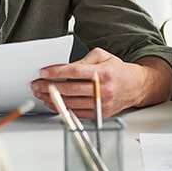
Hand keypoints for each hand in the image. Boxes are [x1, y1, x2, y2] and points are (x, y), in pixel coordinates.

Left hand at [31, 48, 171, 116]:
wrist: (135, 86)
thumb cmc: (117, 70)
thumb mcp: (103, 56)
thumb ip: (83, 61)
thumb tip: (64, 68)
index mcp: (103, 72)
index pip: (75, 72)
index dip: (57, 72)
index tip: (44, 72)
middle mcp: (103, 89)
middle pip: (70, 90)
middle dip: (49, 87)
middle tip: (36, 84)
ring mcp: (101, 103)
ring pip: (71, 103)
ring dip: (52, 99)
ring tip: (41, 94)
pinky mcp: (99, 114)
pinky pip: (76, 113)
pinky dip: (62, 108)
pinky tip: (54, 102)